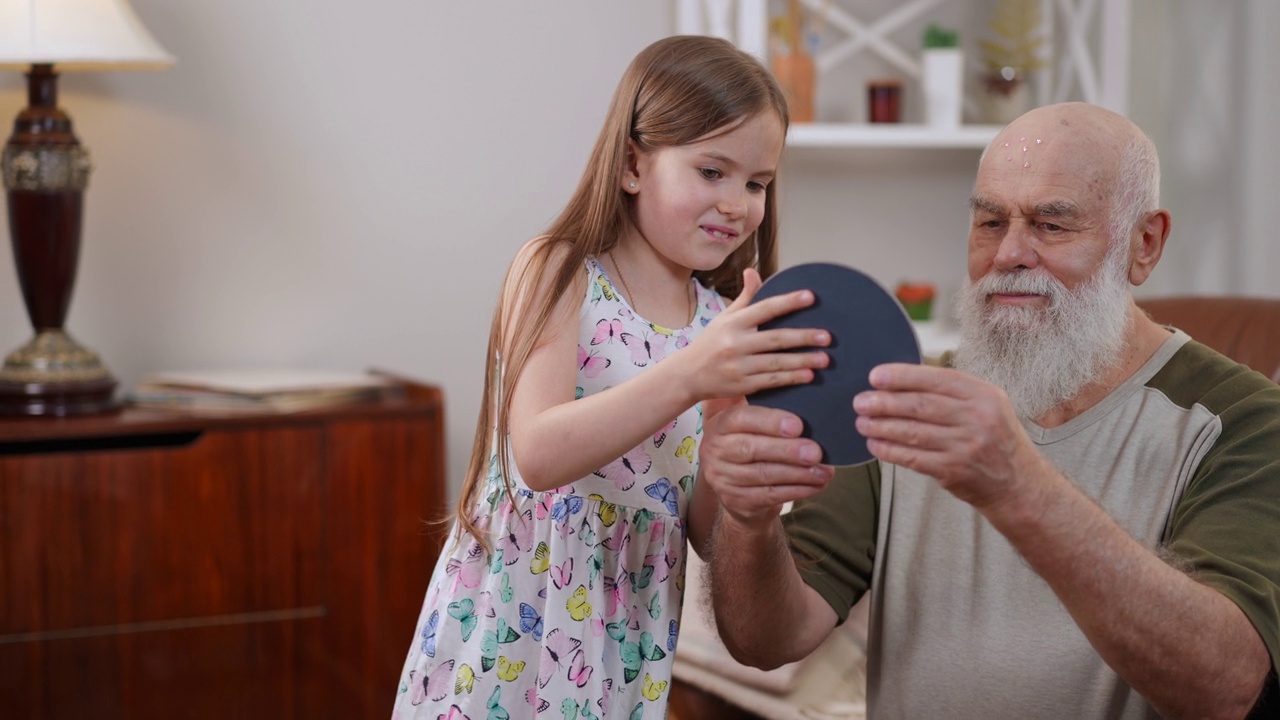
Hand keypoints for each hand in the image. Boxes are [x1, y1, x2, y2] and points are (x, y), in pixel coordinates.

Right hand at [678, 269, 830, 402]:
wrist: (686, 375)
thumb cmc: (710, 343)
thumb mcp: (723, 318)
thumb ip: (744, 297)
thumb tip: (753, 271)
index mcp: (733, 323)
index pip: (765, 308)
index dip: (788, 302)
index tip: (811, 296)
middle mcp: (735, 343)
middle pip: (775, 338)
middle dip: (804, 337)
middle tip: (828, 336)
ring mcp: (738, 366)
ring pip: (776, 362)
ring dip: (803, 360)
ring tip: (825, 358)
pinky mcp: (741, 385)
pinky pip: (771, 380)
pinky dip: (791, 378)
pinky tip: (808, 375)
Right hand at [699, 397, 833, 525]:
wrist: (736, 488)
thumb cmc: (751, 447)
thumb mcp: (751, 428)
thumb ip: (771, 419)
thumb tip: (811, 413)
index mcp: (720, 425)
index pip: (741, 419)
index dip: (770, 421)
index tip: (798, 425)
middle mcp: (715, 451)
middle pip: (752, 449)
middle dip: (787, 451)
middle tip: (815, 452)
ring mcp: (723, 478)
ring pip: (764, 474)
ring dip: (798, 473)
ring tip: (823, 471)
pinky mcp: (735, 500)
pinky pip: (770, 495)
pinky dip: (797, 490)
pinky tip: (816, 484)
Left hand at [852, 363, 1041, 510]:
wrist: (1017, 483)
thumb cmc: (995, 438)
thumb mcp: (987, 405)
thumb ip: (953, 392)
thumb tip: (902, 379)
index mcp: (984, 395)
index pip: (936, 379)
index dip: (902, 376)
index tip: (875, 376)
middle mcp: (977, 419)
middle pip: (920, 406)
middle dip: (884, 403)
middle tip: (860, 401)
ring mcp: (965, 446)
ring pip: (912, 432)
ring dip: (881, 427)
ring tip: (861, 422)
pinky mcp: (953, 470)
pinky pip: (913, 457)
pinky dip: (889, 450)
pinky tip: (875, 444)